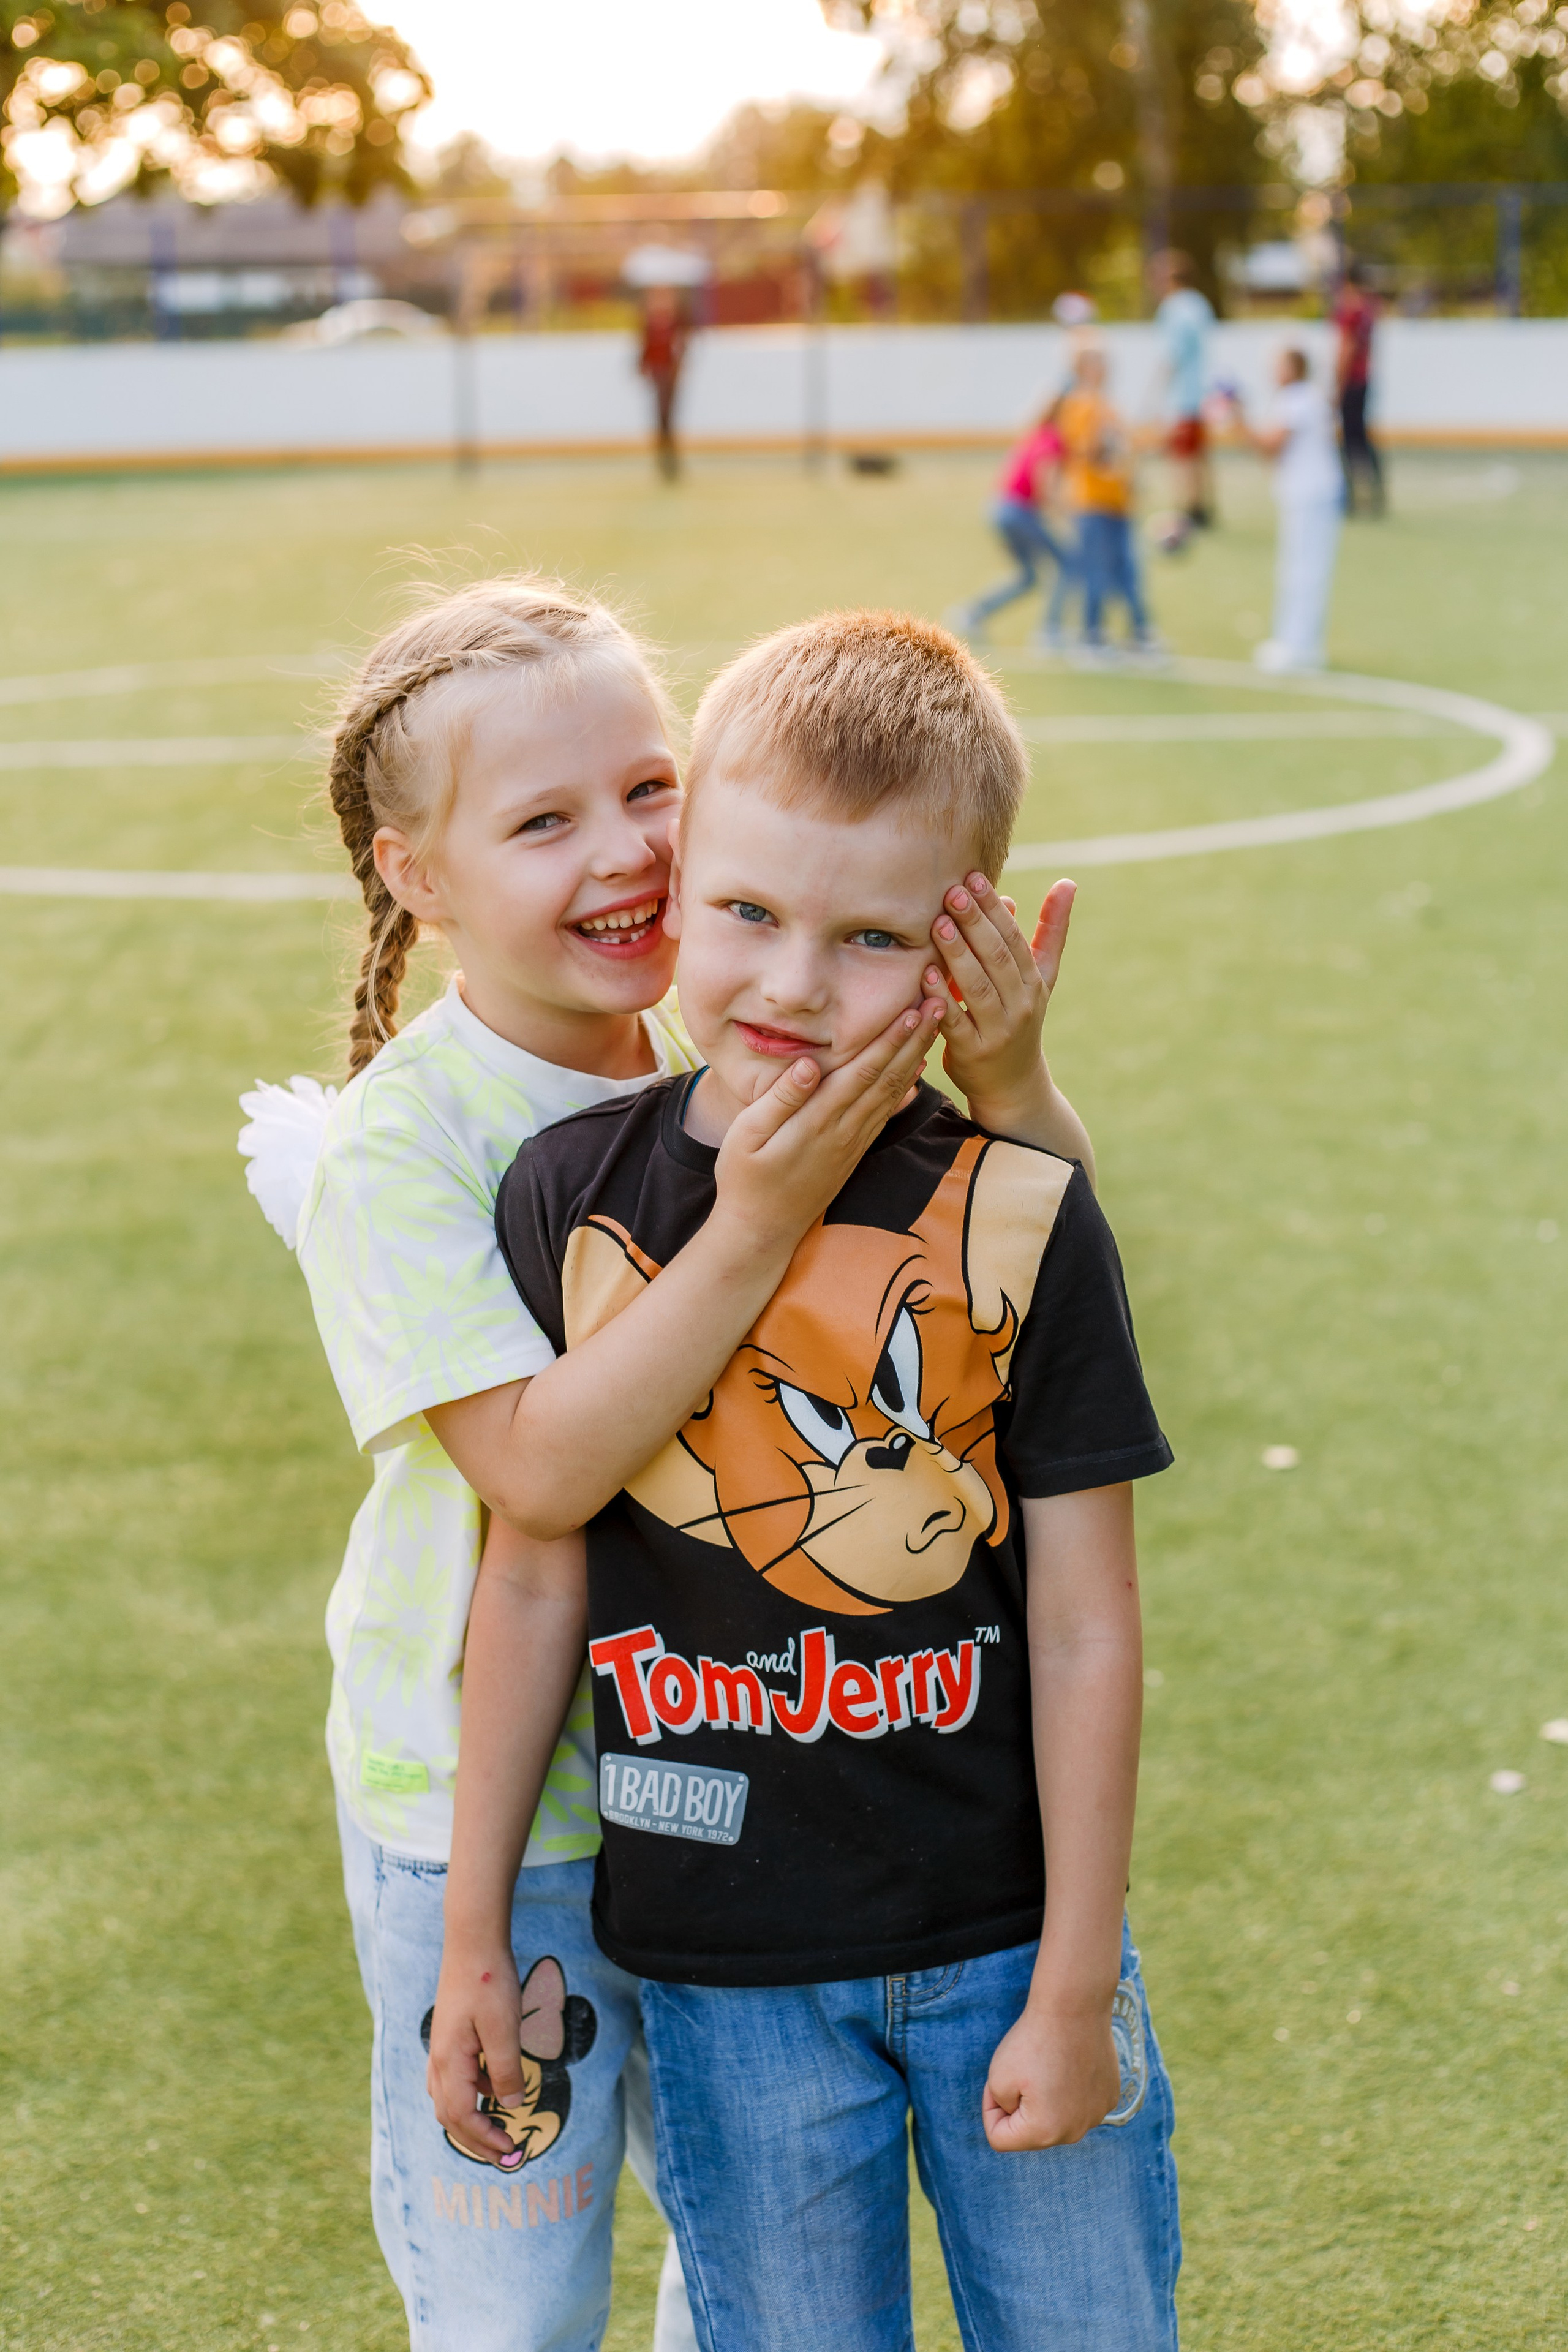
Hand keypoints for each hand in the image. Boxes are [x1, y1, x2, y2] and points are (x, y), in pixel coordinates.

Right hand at [426, 1943, 527, 2167]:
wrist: (472, 1942)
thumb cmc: (489, 1981)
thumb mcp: (504, 2029)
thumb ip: (506, 2071)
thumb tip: (509, 2106)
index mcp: (450, 2062)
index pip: (463, 2118)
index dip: (485, 2140)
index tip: (511, 2151)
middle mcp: (439, 2060)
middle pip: (451, 2117)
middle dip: (477, 2140)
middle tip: (505, 2155)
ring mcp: (441, 2048)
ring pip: (448, 2100)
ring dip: (471, 2121)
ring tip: (498, 2131)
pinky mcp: (449, 2037)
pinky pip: (453, 2080)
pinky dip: (470, 2096)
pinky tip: (492, 2090)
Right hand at [710, 995, 944, 1253]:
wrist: (763, 1231)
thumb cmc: (745, 1179)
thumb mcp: (747, 1136)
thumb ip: (780, 1099)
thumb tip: (810, 1064)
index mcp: (819, 1121)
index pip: (863, 1071)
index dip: (890, 1039)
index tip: (913, 1009)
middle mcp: (844, 1131)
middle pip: (888, 1077)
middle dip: (915, 1039)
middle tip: (941, 1004)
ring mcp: (852, 1144)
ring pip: (893, 1093)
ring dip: (916, 1057)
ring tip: (936, 1027)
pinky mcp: (853, 1153)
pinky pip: (885, 1115)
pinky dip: (905, 1090)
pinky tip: (918, 1073)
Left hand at [926, 873, 1075, 1132]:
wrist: (1014, 1085)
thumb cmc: (1021, 1018)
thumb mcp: (1042, 977)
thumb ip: (1051, 931)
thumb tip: (1068, 883)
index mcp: (1034, 981)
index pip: (1014, 939)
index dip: (994, 908)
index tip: (973, 878)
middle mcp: (1021, 1004)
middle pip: (998, 958)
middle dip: (975, 923)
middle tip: (952, 892)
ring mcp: (998, 1030)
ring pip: (978, 987)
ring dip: (958, 954)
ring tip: (939, 924)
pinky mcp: (973, 1052)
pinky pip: (955, 1021)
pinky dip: (940, 998)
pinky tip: (925, 973)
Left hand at [983, 1991, 1121, 2152]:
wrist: (1074, 2007)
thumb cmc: (1032, 2042)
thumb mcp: (996, 2079)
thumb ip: (1002, 2110)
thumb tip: (1019, 2115)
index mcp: (1043, 2133)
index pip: (1000, 2138)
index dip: (990, 2108)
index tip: (996, 2082)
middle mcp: (1074, 2132)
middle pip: (1031, 2132)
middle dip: (1019, 2107)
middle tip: (1022, 2071)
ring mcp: (1096, 2116)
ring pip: (1056, 2119)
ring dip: (1046, 2100)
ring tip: (1048, 2065)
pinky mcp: (1109, 2097)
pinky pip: (1079, 2104)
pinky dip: (1070, 2090)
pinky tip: (1070, 2063)